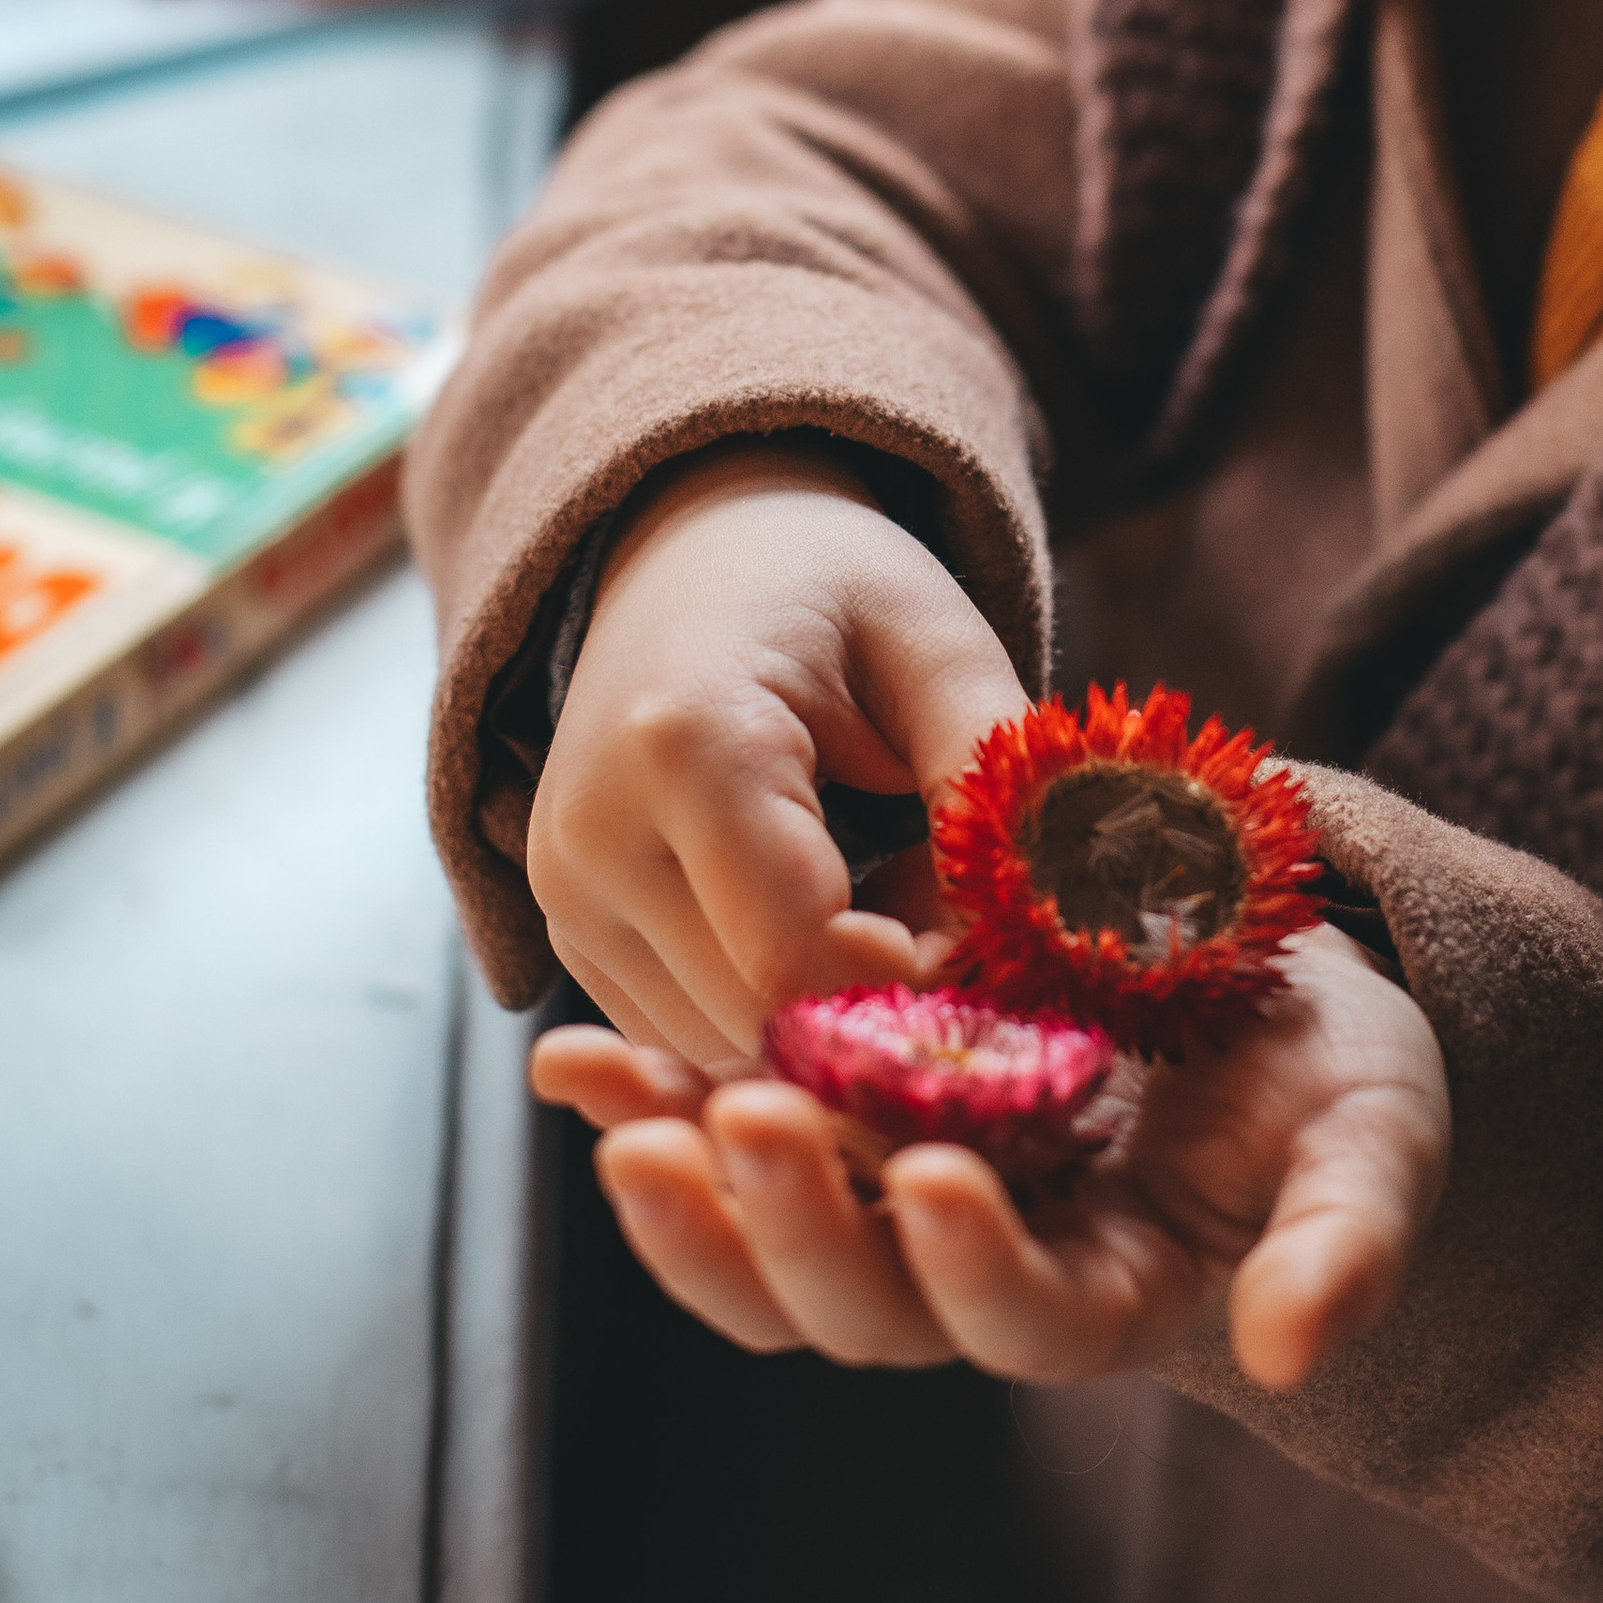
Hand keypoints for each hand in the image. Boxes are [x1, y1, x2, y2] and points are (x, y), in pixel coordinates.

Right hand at [525, 440, 1026, 1066]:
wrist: (693, 555)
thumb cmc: (831, 590)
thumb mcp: (938, 646)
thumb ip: (991, 781)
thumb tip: (1036, 928)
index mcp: (686, 744)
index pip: (796, 954)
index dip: (911, 982)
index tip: (984, 938)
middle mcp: (593, 836)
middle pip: (755, 1017)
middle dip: (876, 1006)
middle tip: (952, 922)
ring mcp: (566, 896)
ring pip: (720, 1047)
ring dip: (823, 1018)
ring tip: (885, 904)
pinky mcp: (570, 937)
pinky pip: (685, 1036)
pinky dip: (769, 1014)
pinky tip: (820, 928)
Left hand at [534, 919, 1449, 1391]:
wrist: (1259, 979)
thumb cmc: (1333, 1071)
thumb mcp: (1376, 1134)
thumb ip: (1349, 1240)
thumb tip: (1301, 1347)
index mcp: (1114, 1297)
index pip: (1026, 1323)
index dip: (976, 1267)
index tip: (939, 1173)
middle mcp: (987, 1274)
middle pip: (862, 1306)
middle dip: (793, 1226)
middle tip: (745, 1118)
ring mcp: (900, 1210)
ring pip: (767, 1253)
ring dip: (681, 1195)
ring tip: (608, 1106)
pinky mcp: (842, 1133)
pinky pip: (726, 1151)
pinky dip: (647, 1109)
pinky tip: (568, 1061)